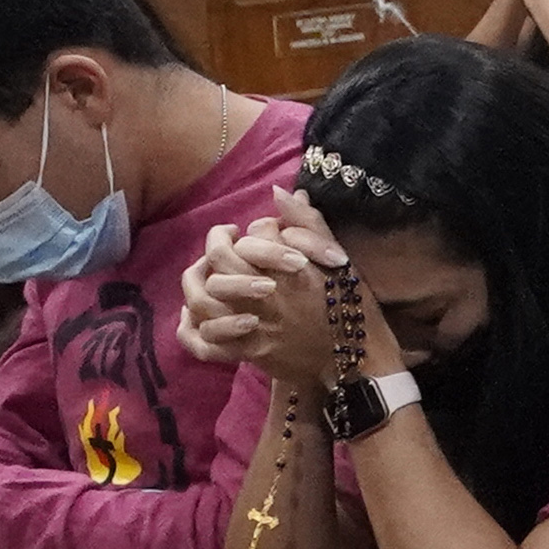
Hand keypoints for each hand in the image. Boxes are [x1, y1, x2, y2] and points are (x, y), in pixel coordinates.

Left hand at [179, 200, 351, 386]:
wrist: (357, 357)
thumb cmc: (351, 305)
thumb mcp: (336, 257)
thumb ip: (309, 222)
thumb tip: (282, 191)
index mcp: (287, 267)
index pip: (252, 235)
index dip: (248, 231)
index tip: (252, 234)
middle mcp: (265, 293)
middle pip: (219, 260)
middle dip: (216, 244)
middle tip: (224, 244)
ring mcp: (254, 324)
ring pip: (203, 299)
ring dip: (195, 283)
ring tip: (204, 274)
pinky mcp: (250, 352)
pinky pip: (206, 343)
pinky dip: (191, 330)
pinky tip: (192, 317)